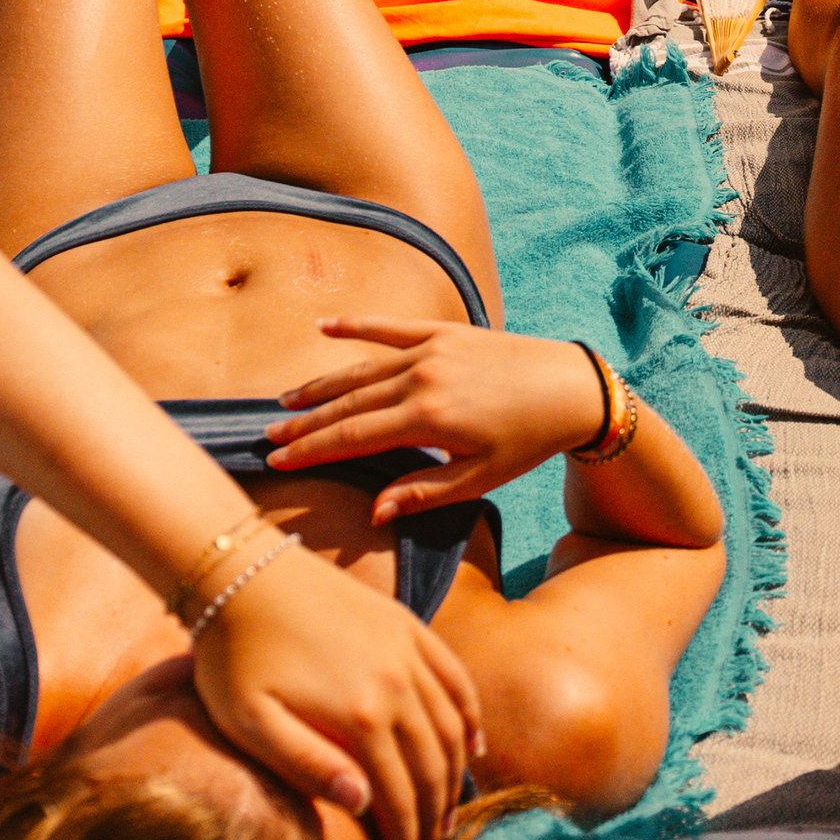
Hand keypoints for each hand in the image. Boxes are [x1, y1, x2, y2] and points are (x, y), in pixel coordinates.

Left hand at [191, 539, 482, 839]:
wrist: (240, 572)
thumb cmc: (233, 656)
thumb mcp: (248, 722)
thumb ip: (305, 765)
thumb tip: (363, 802)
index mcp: (360, 715)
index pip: (399, 795)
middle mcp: (397, 683)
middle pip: (432, 767)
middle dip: (434, 818)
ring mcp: (408, 651)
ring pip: (452, 727)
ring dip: (454, 777)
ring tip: (445, 814)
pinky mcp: (408, 626)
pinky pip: (455, 677)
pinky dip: (470, 716)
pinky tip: (472, 746)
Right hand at [264, 317, 604, 515]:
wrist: (571, 388)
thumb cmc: (528, 442)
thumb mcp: (478, 479)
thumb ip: (422, 493)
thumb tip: (372, 512)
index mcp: (428, 419)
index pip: (354, 437)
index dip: (312, 450)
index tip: (278, 459)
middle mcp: (422, 378)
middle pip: (348, 404)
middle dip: (306, 422)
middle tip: (269, 435)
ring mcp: (432, 350)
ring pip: (362, 369)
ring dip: (322, 385)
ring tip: (287, 401)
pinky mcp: (445, 331)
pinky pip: (391, 327)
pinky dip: (356, 327)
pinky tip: (324, 327)